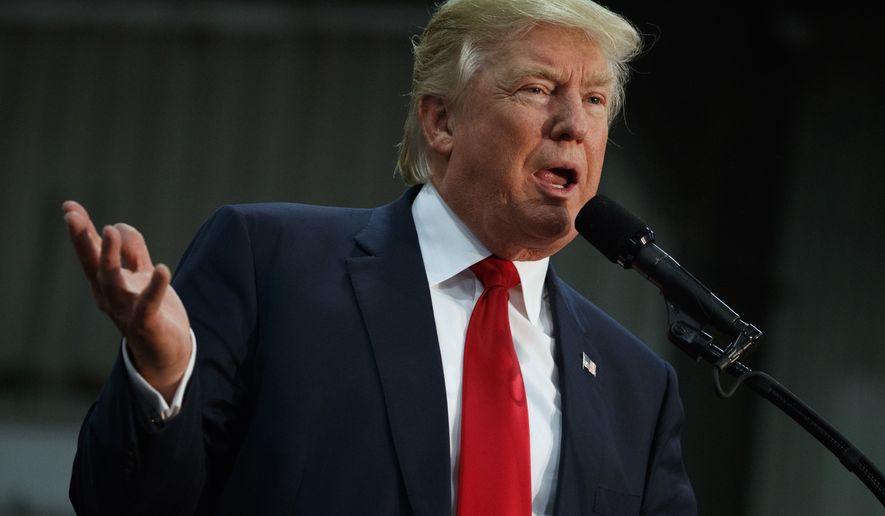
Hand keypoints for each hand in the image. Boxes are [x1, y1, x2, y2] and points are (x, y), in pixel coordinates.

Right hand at [62, 200, 191, 402]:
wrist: (166, 352)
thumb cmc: (149, 311)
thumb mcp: (139, 277)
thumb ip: (132, 252)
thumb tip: (118, 226)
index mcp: (107, 284)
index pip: (90, 254)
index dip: (81, 230)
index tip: (69, 206)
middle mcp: (110, 296)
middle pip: (93, 265)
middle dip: (83, 239)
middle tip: (72, 215)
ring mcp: (126, 311)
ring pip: (113, 281)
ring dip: (110, 255)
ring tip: (110, 229)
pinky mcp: (148, 324)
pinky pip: (149, 304)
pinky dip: (155, 287)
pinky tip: (161, 269)